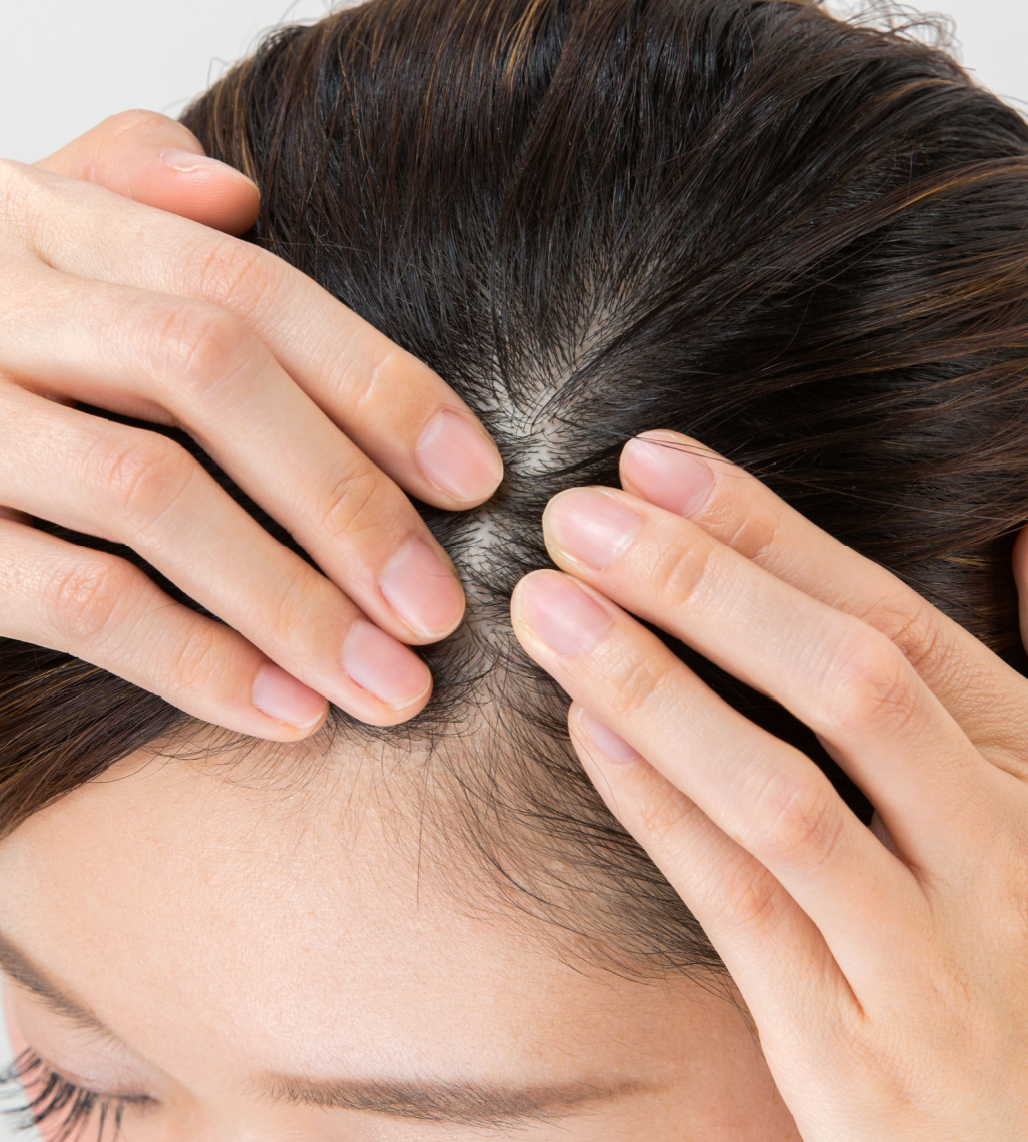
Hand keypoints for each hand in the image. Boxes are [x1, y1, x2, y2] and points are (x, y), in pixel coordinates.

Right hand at [0, 111, 501, 735]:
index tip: (473, 477)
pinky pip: (77, 602)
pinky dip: (197, 663)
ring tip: (384, 680)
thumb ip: (116, 202)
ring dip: (293, 601)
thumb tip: (241, 190)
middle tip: (436, 604)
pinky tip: (279, 713)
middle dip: (348, 498)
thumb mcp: (10, 282)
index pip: (242, 285)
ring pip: (152, 494)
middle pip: (209, 374)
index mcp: (16, 219)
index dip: (376, 381)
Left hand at [511, 430, 1027, 1139]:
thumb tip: (1019, 534)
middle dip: (702, 585)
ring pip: (781, 798)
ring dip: (653, 686)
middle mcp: (1012, 858)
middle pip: (846, 685)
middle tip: (579, 518)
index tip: (655, 466)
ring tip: (547, 606)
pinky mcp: (862, 1061)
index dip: (768, 534)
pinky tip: (584, 728)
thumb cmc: (1018, 955)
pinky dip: (658, 809)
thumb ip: (1000, 678)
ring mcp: (940, 967)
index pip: (898, 622)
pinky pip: (742, 910)